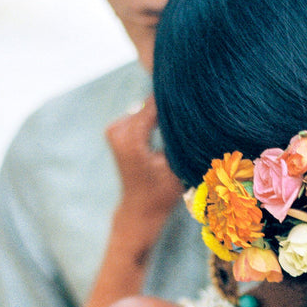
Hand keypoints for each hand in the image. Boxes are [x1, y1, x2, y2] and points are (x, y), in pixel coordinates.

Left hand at [105, 97, 181, 216]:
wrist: (140, 208)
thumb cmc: (162, 192)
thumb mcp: (176, 165)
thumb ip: (179, 138)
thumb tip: (190, 113)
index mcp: (132, 142)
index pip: (154, 107)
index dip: (174, 102)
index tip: (192, 99)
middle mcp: (118, 133)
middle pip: (148, 106)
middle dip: (168, 107)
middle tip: (188, 111)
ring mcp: (114, 130)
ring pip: (143, 108)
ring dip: (160, 113)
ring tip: (179, 121)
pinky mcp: (115, 130)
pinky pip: (138, 114)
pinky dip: (152, 117)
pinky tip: (165, 126)